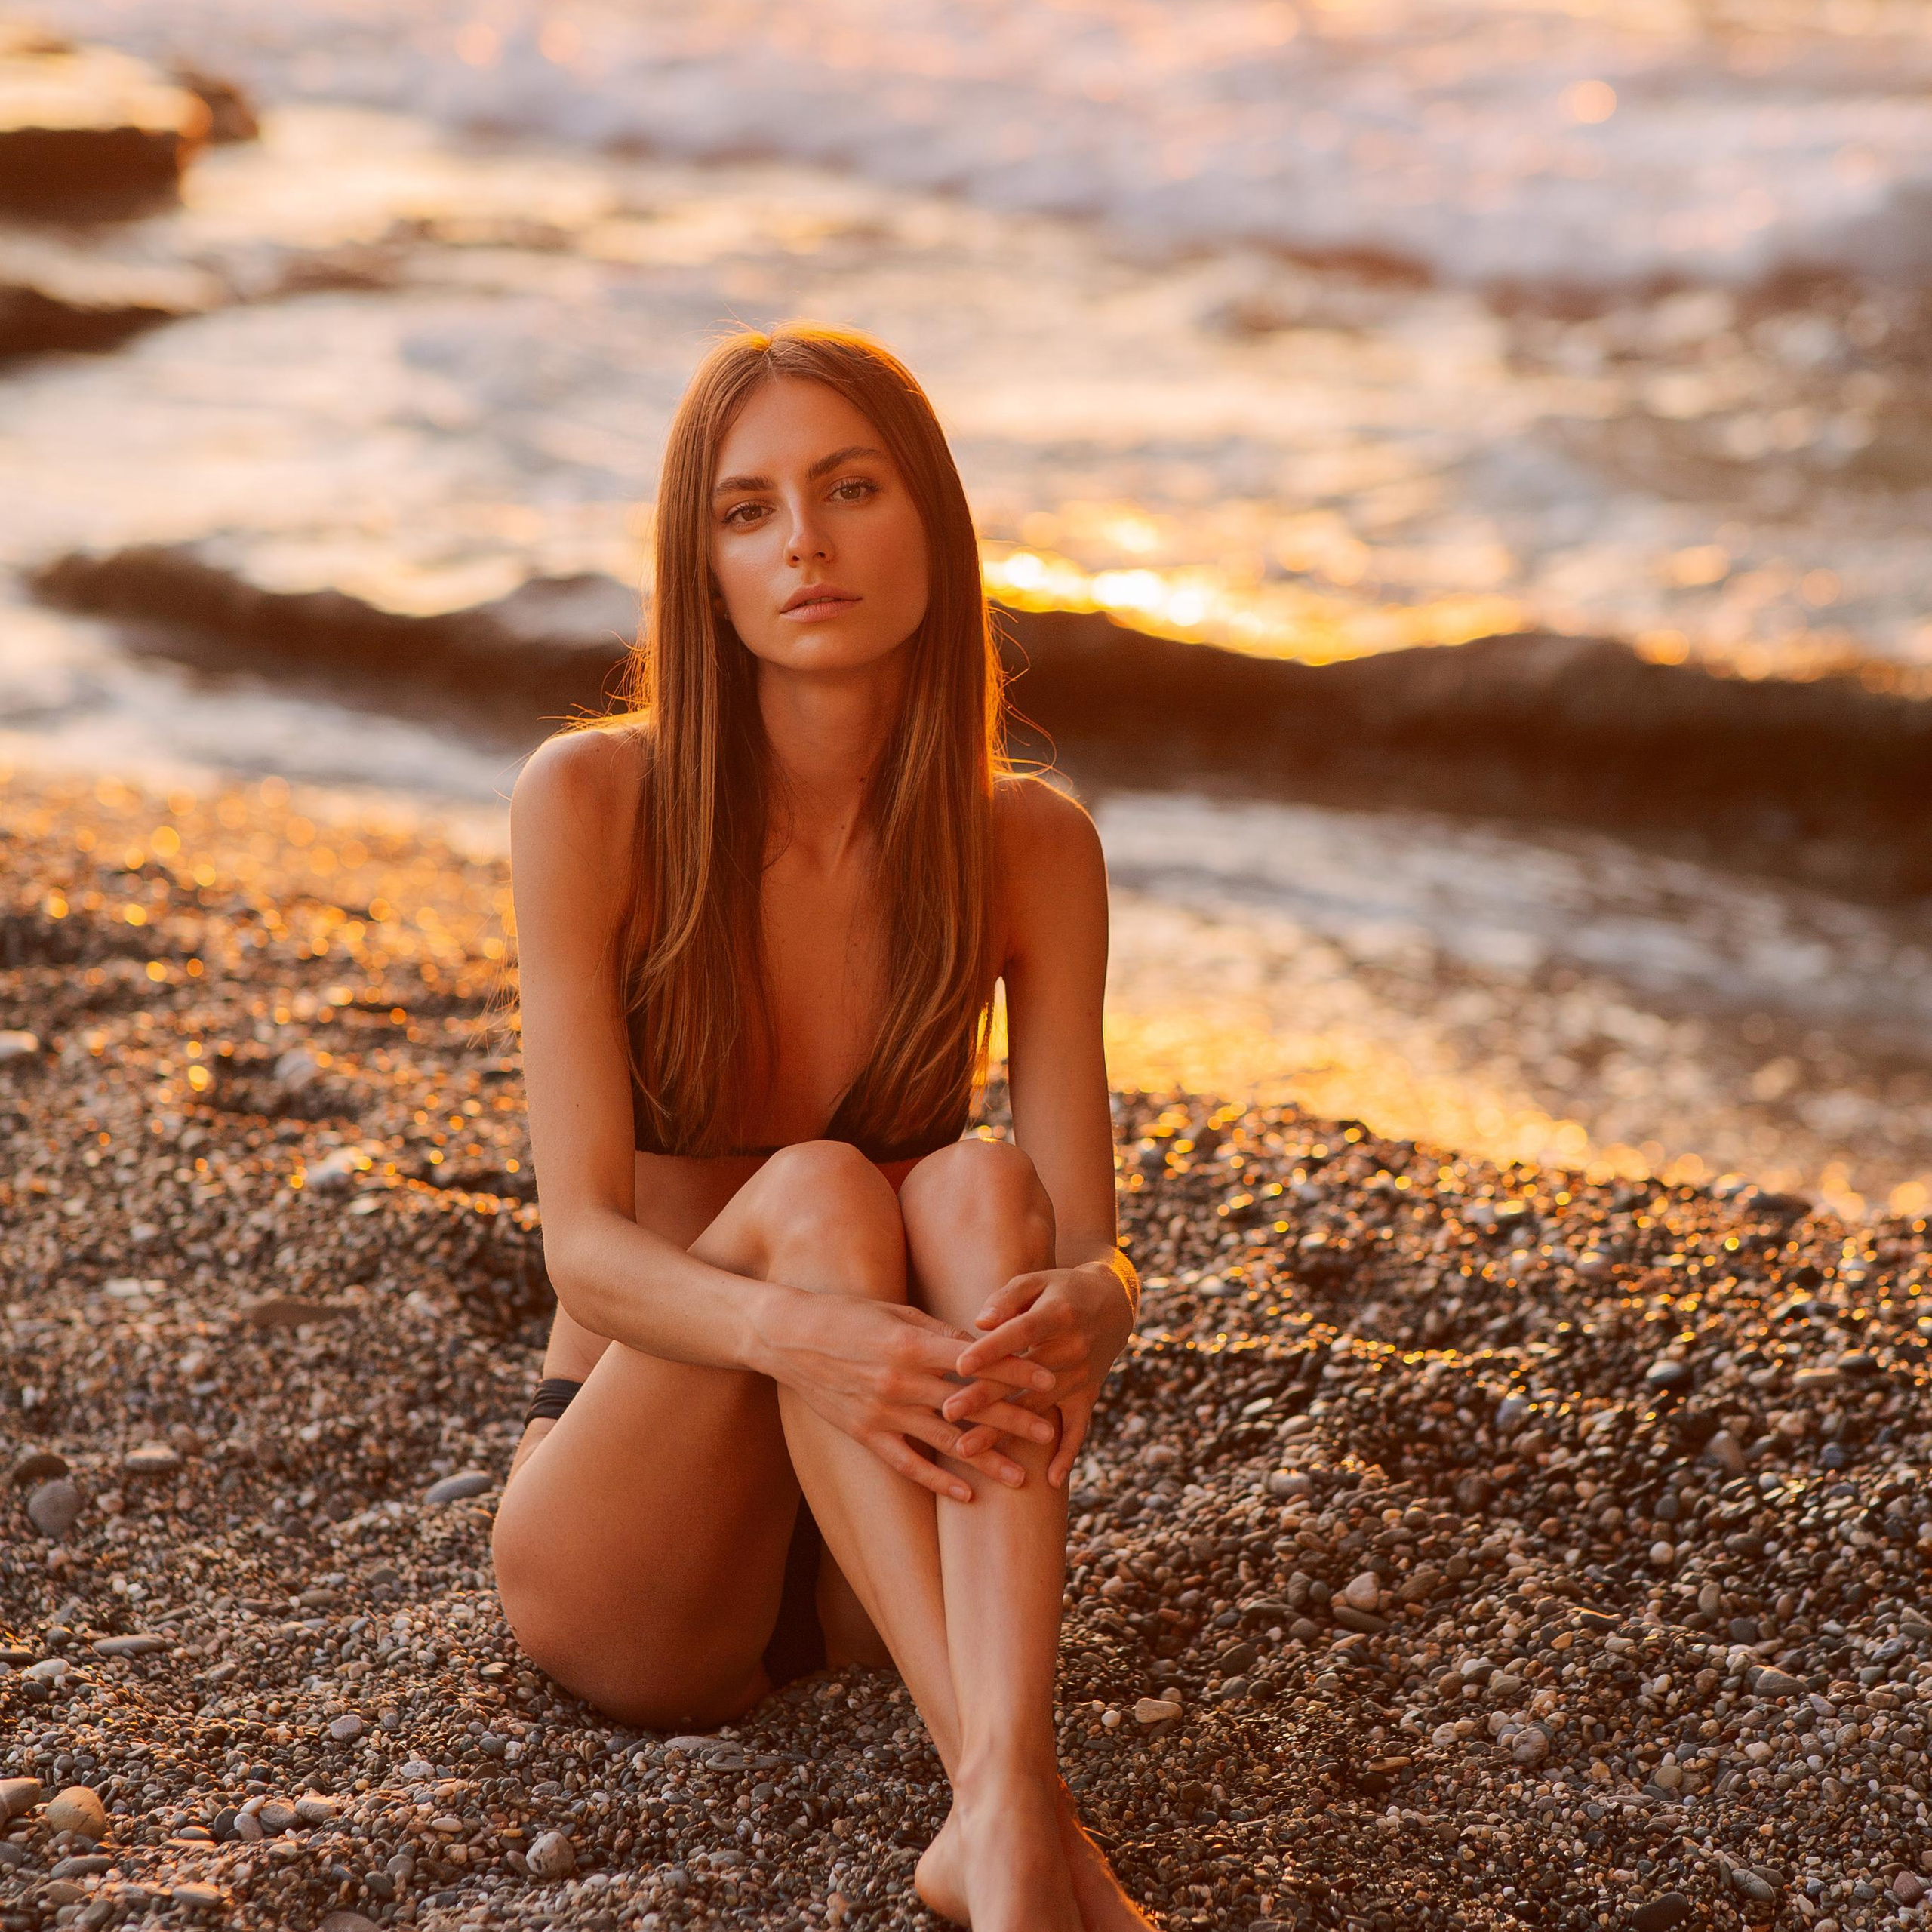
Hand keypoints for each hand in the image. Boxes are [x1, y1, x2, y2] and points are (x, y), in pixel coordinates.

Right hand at [765, 1289, 1060, 1501]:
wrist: (788, 1337)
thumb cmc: (846, 1315)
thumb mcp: (897, 1313)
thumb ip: (939, 1333)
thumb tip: (981, 1347)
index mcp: (913, 1344)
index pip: (978, 1360)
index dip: (1017, 1370)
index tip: (1051, 1378)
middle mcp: (901, 1381)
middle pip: (969, 1405)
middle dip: (1013, 1420)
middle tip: (1049, 1433)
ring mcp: (882, 1411)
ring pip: (945, 1441)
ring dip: (985, 1459)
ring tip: (1019, 1477)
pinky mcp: (864, 1433)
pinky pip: (907, 1462)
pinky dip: (936, 1481)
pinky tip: (963, 1496)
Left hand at [940, 1261, 1134, 1487]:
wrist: (1113, 1304)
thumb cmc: (1060, 1289)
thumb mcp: (1036, 1281)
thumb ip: (1007, 1298)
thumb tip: (978, 1323)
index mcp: (1057, 1315)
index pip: (1019, 1333)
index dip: (992, 1349)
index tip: (961, 1365)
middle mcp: (1072, 1348)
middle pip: (1022, 1378)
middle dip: (984, 1397)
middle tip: (947, 1413)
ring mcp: (1081, 1376)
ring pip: (1037, 1408)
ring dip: (1003, 1432)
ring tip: (965, 1450)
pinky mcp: (1088, 1395)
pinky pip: (1078, 1428)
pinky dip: (1067, 1455)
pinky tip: (1049, 1480)